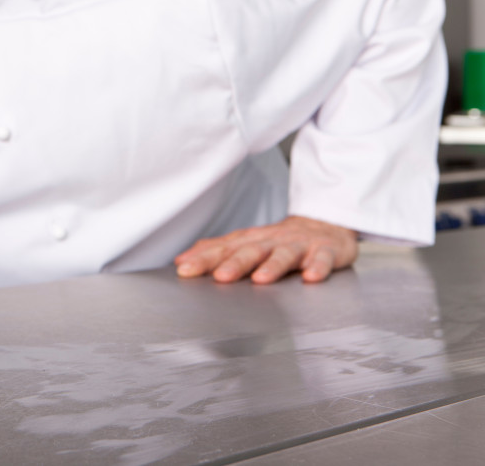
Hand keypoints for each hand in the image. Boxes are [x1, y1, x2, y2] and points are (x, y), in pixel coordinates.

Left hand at [173, 215, 357, 284]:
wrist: (323, 226)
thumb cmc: (278, 240)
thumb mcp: (245, 243)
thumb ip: (215, 251)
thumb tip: (181, 261)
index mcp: (250, 241)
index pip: (223, 249)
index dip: (203, 259)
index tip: (184, 270)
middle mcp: (271, 241)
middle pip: (251, 250)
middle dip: (235, 263)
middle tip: (219, 277)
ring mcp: (299, 245)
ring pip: (284, 254)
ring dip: (272, 266)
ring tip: (261, 279)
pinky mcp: (325, 250)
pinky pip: (322, 258)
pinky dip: (318, 266)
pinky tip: (311, 277)